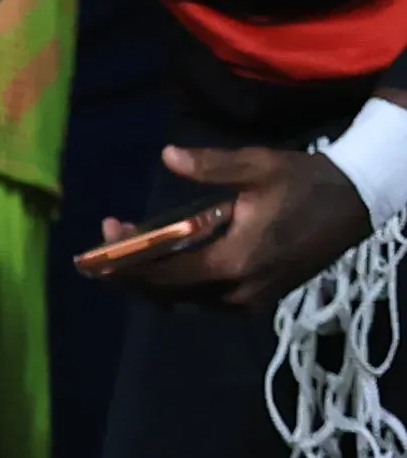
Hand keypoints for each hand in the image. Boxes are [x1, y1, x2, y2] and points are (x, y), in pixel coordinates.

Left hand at [110, 142, 375, 308]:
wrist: (356, 203)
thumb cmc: (306, 182)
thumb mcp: (259, 167)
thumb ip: (211, 166)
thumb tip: (167, 155)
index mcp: (234, 261)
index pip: (164, 275)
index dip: (127, 265)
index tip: (101, 244)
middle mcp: (235, 292)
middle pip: (166, 293)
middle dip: (130, 273)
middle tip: (105, 247)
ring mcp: (246, 302)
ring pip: (182, 301)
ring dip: (152, 280)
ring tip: (127, 252)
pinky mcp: (255, 301)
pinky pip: (203, 300)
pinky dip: (178, 284)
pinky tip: (163, 261)